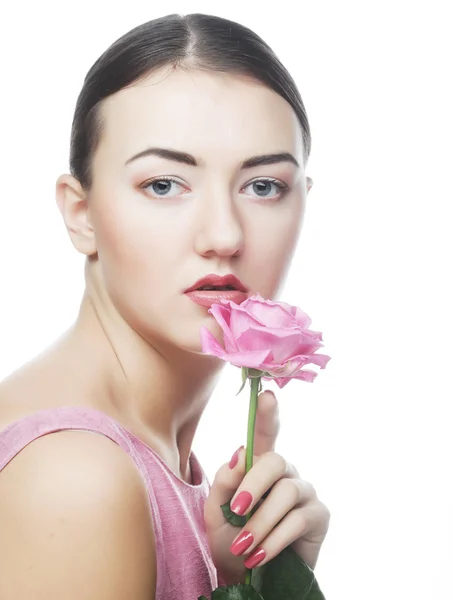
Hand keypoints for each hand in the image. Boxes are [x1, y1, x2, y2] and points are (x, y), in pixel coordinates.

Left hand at [204, 390, 330, 585]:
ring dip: (260, 522)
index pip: (264, 434)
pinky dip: (274, 540)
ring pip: (286, 492)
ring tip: (244, 546)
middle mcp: (285, 472)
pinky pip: (298, 519)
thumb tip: (238, 455)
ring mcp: (304, 492)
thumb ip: (224, 483)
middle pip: (275, 460)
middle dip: (253, 485)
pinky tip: (259, 556)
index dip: (266, 414)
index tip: (267, 395)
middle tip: (237, 510)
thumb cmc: (231, 540)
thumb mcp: (217, 512)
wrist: (249, 578)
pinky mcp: (319, 515)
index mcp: (259, 465)